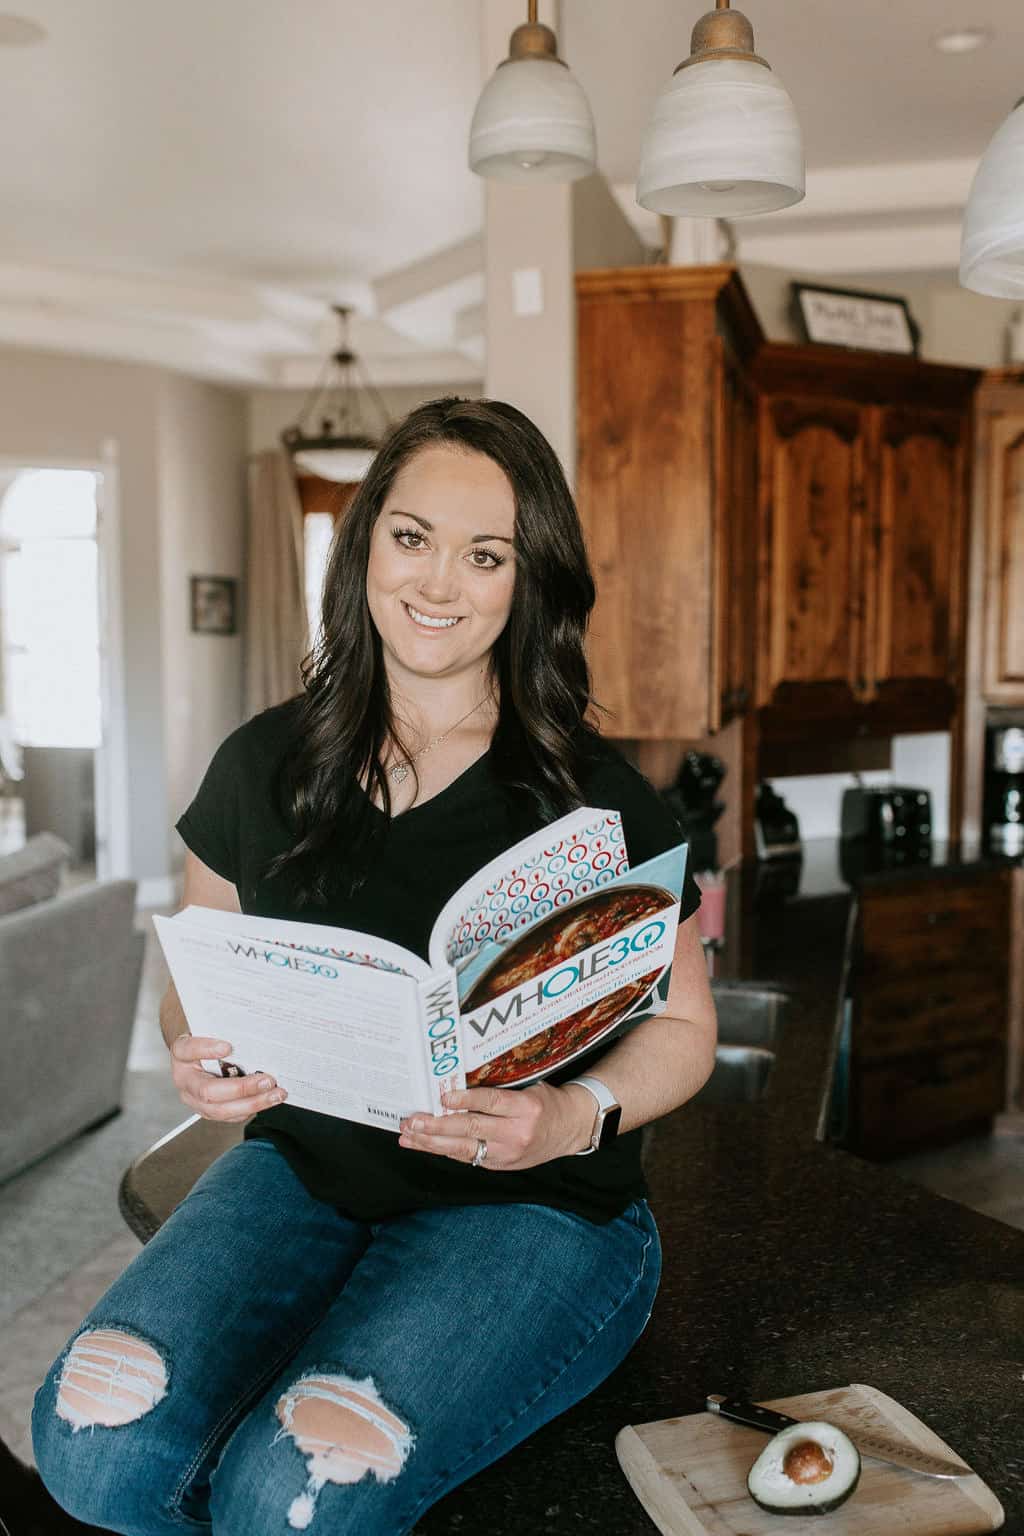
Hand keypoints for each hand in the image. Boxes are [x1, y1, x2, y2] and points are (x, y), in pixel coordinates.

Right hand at [169, 1034, 287, 1122]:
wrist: (200, 1056)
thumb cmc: (208, 1040)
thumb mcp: (210, 1031)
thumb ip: (225, 1031)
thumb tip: (254, 1029)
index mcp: (181, 1054)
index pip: (188, 1050)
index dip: (206, 1049)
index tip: (228, 1047)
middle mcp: (185, 1080)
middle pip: (208, 1091)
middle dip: (241, 1088)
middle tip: (267, 1080)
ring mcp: (196, 1100)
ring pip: (222, 1109)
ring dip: (253, 1103)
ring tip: (276, 1094)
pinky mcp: (210, 1111)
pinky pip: (232, 1116)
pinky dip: (253, 1108)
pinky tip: (270, 1099)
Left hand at [398, 1082, 593, 1171]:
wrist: (572, 1129)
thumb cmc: (547, 1103)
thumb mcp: (529, 1090)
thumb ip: (498, 1092)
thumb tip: (456, 1088)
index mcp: (526, 1108)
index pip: (491, 1103)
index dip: (466, 1101)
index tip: (443, 1097)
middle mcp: (516, 1133)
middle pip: (471, 1129)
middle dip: (437, 1126)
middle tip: (413, 1121)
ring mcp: (508, 1153)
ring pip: (464, 1149)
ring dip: (432, 1142)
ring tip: (409, 1136)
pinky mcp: (501, 1165)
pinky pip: (468, 1157)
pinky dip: (445, 1151)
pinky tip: (425, 1145)